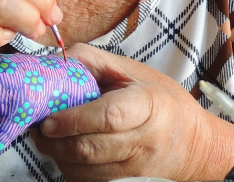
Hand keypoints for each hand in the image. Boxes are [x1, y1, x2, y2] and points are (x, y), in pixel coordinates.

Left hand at [30, 44, 233, 181]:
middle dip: (55, 141)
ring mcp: (138, 169)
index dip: (72, 119)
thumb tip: (55, 61)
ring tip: (50, 141)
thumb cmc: (162, 103)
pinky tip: (68, 155)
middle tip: (39, 129)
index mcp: (149, 104)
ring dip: (59, 157)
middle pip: (90, 148)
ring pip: (85, 170)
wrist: (194, 144)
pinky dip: (72, 170)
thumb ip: (94, 62)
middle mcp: (145, 140)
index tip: (48, 118)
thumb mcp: (135, 72)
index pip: (108, 116)